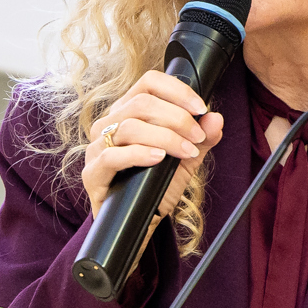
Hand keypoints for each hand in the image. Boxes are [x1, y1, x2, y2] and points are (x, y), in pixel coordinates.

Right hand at [80, 69, 226, 220]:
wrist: (140, 224)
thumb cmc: (156, 187)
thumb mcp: (185, 161)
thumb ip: (201, 139)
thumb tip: (216, 118)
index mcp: (128, 112)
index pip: (149, 83)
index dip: (177, 90)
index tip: (201, 108)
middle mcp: (109, 124)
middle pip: (141, 103)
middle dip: (177, 118)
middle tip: (197, 136)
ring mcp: (97, 148)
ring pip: (129, 126)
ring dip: (165, 137)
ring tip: (186, 152)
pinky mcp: (92, 173)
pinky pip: (113, 156)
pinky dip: (140, 154)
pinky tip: (159, 159)